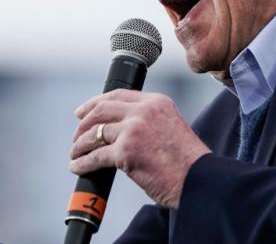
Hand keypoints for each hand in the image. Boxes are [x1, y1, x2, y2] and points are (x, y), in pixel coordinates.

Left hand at [69, 90, 210, 208]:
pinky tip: (78, 167)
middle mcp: (143, 111)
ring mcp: (132, 130)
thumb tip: (119, 129)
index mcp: (156, 102)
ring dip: (80, 145)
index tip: (83, 112)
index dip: (94, 102)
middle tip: (77, 135)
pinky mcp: (125, 152)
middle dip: (84, 123)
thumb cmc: (187, 162)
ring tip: (75, 154)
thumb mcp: (170, 127)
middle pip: (101, 110)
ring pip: (94, 134)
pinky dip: (83, 163)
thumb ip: (147, 122)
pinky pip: (95, 156)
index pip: (118, 95)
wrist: (200, 181)